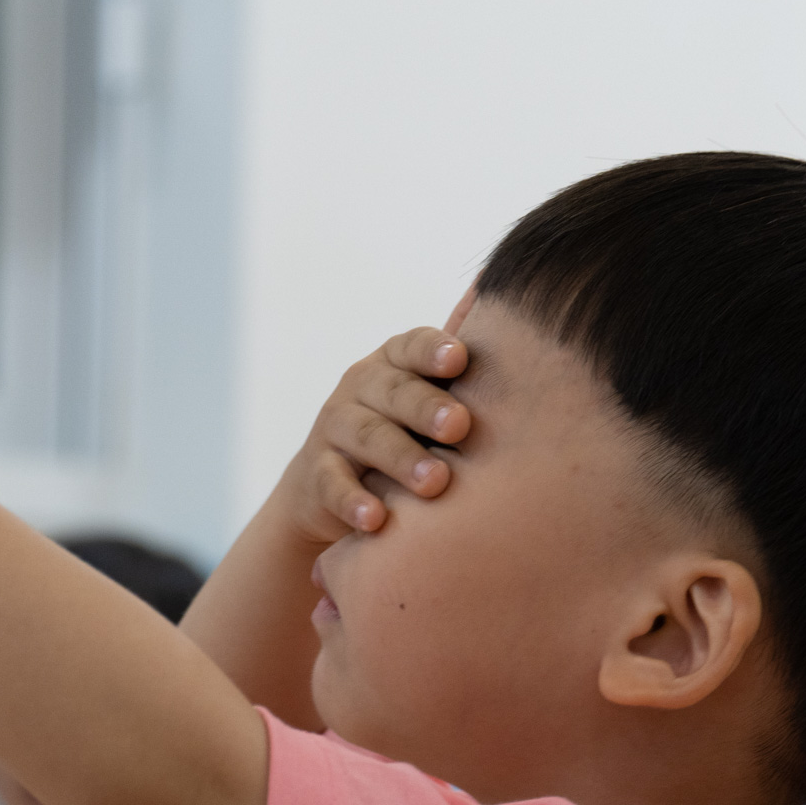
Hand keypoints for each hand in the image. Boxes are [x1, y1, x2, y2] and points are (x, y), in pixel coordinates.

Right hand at [276, 316, 474, 543]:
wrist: (328, 490)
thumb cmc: (402, 432)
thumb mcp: (426, 394)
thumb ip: (454, 356)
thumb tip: (490, 285)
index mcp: (393, 363)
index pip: (411, 347)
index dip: (433, 350)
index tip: (459, 359)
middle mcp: (360, 387)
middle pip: (393, 391)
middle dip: (426, 407)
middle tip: (459, 426)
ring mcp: (333, 429)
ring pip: (366, 436)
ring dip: (400, 457)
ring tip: (434, 482)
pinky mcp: (316, 475)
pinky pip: (332, 484)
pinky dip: (353, 501)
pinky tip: (376, 519)